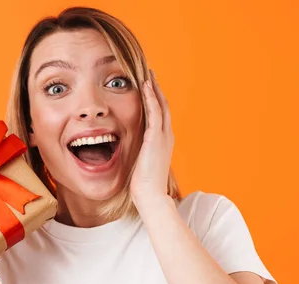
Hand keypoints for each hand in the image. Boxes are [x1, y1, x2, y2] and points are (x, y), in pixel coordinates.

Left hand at [130, 70, 174, 206]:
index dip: (155, 101)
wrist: (150, 195)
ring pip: (161, 105)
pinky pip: (154, 112)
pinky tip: (145, 85)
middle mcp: (166, 136)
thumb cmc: (144, 185)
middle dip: (157, 90)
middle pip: (163, 106)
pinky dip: (151, 97)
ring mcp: (163, 136)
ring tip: (148, 75)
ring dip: (154, 89)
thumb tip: (132, 153)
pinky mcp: (156, 137)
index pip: (160, 116)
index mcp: (163, 142)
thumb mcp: (142, 164)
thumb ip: (140, 154)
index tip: (149, 89)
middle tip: (150, 75)